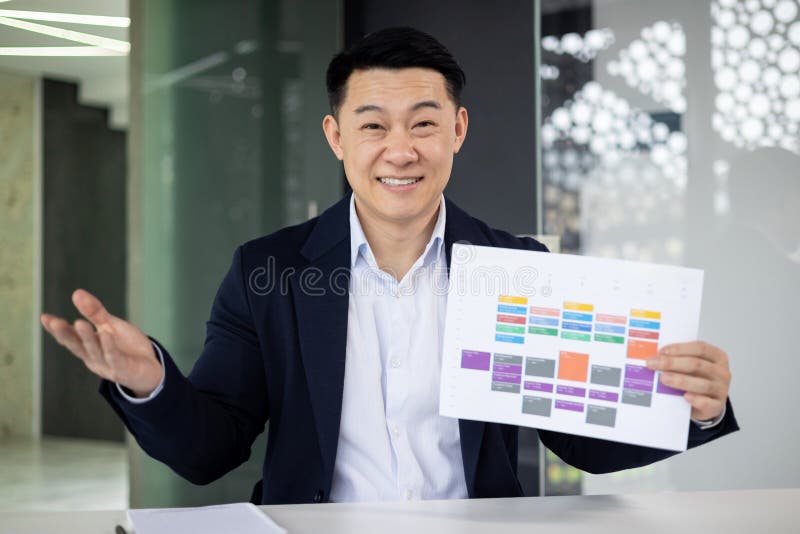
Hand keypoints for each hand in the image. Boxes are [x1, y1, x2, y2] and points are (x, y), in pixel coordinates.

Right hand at [40, 289, 162, 397]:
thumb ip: (94, 312)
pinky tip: (105, 335)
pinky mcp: (124, 369)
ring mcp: (108, 365)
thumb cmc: (127, 347)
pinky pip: (115, 358)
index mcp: (89, 348)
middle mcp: (94, 358)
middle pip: (78, 346)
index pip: (70, 338)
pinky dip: (109, 348)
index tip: (45, 317)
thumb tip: (76, 293)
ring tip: (80, 323)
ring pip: (95, 350)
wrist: (152, 368)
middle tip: (54, 322)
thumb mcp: (110, 326)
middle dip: (65, 334)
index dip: (57, 329)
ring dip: (87, 338)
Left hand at [646, 341, 730, 420]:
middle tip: (653, 364)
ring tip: (663, 378)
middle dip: (672, 363)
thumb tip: (654, 357)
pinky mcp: (717, 406)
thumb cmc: (696, 379)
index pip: (700, 348)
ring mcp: (721, 390)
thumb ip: (678, 359)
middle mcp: (721, 372)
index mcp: (717, 356)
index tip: (662, 351)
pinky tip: (685, 396)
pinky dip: (696, 400)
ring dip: (680, 380)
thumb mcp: (690, 366)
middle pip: (696, 365)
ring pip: (701, 384)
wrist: (706, 403)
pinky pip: (707, 403)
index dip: (680, 348)